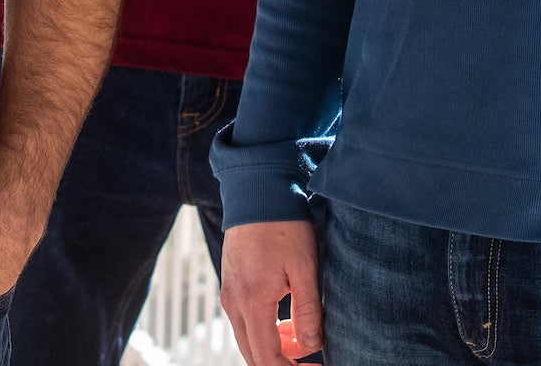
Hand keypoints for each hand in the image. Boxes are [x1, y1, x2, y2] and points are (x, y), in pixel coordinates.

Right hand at [220, 219, 322, 365]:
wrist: (257, 191)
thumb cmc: (284, 225)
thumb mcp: (305, 268)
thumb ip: (308, 311)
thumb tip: (312, 345)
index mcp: (252, 301)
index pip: (266, 358)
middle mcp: (233, 302)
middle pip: (252, 354)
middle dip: (281, 363)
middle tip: (310, 361)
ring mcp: (229, 293)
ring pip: (248, 338)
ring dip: (273, 348)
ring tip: (302, 339)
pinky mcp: (231, 285)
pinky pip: (244, 321)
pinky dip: (264, 331)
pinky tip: (285, 321)